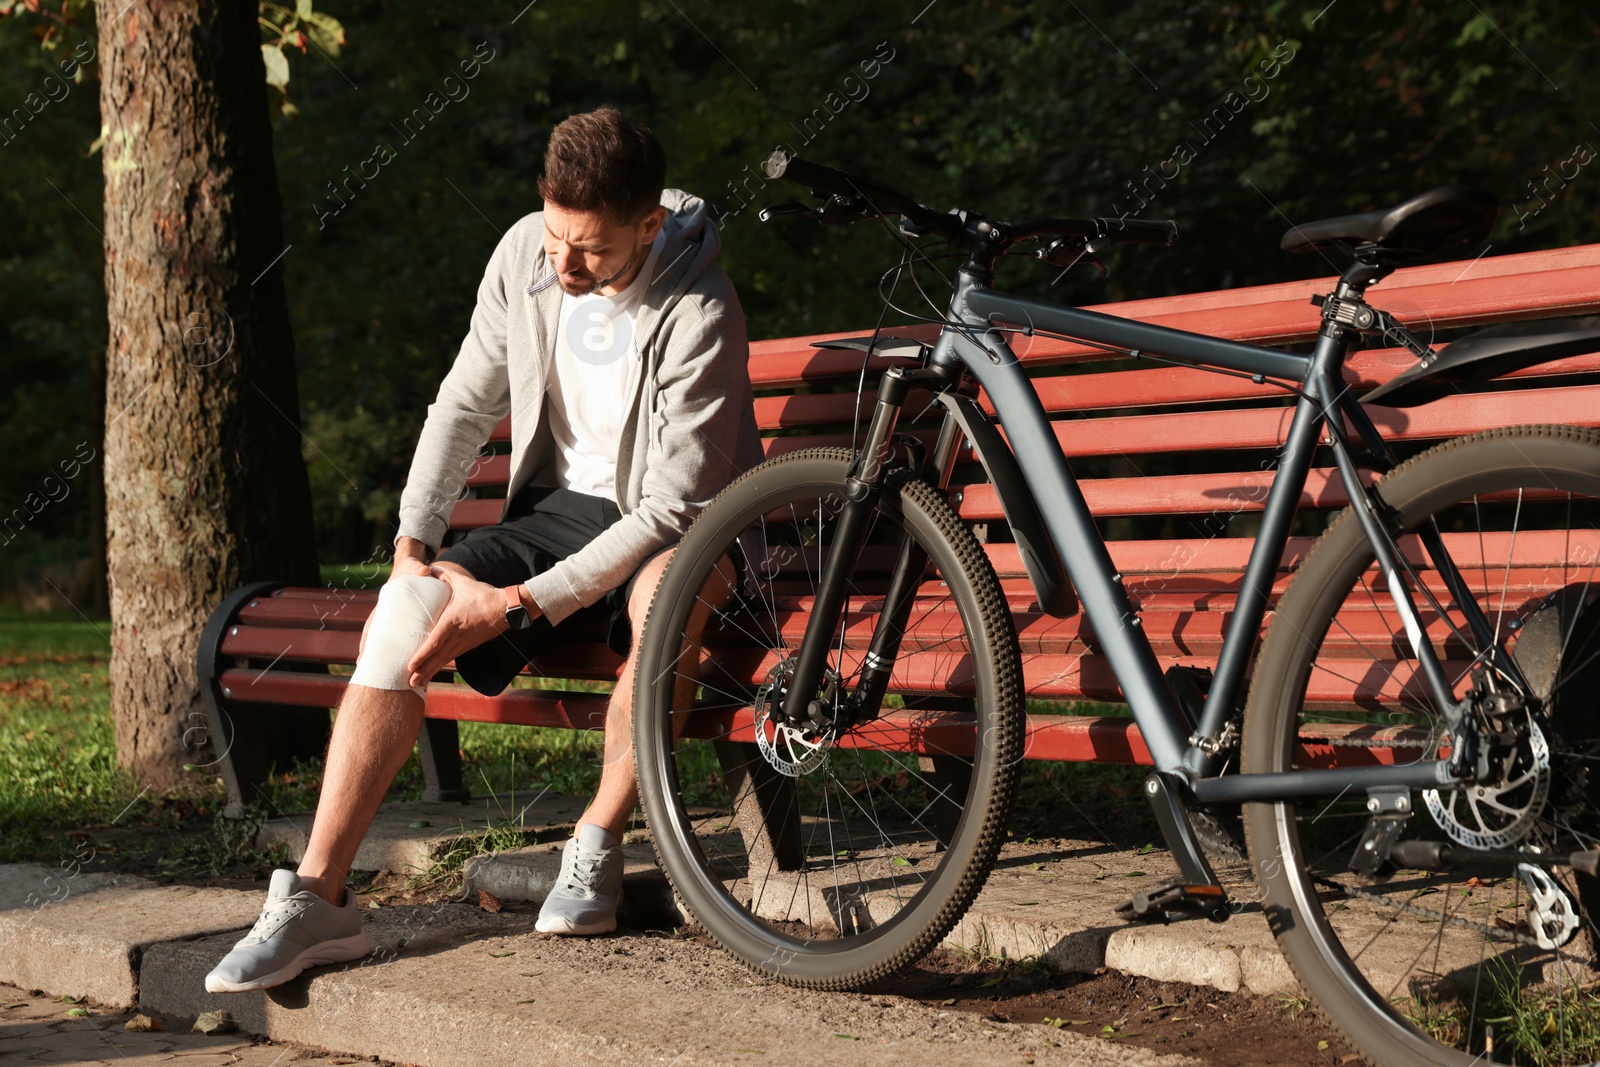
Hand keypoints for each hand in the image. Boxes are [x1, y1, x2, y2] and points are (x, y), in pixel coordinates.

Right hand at [360, 538, 434, 657]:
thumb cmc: (410, 569)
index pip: (373, 622)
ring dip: (380, 654)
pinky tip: (394, 663)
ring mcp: (393, 618)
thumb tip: (424, 569)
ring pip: (384, 638)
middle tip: (365, 668)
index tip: (362, 653)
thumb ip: (417, 568)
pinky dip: (393, 649)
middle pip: (375, 636)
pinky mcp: (402, 621)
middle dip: (369, 651)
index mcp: (387, 604)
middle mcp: (387, 613)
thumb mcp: (413, 568)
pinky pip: (396, 636)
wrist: (412, 567)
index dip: (367, 638)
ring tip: (377, 673)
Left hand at [404, 566, 534, 687]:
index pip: (434, 641)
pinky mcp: (470, 645)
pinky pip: (452, 657)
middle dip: (423, 671)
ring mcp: (464, 642)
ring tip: (417, 683)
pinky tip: (433, 672)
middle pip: (437, 657)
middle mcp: (457, 636)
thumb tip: (429, 569)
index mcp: (452, 621)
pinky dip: (441, 666)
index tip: (410, 665)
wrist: (507, 608)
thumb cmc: (483, 595)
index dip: (422, 655)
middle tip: (409, 682)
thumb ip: (444, 575)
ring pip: (444, 660)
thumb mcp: (462, 583)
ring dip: (431, 672)